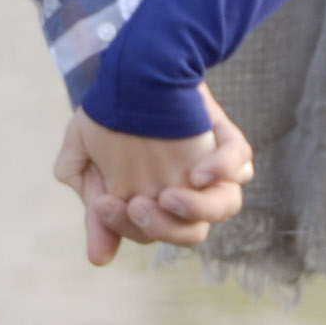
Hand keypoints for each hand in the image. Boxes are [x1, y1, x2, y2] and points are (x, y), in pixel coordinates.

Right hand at [54, 85, 253, 266]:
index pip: (149, 234)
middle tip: (135, 203)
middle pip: (191, 232)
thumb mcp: (85, 156)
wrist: (133, 65)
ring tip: (169, 196)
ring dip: (198, 209)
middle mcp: (190, 192)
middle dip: (161, 226)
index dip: (127, 226)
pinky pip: (240, 161)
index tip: (105, 202)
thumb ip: (94, 206)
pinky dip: (224, 169)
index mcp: (158, 204)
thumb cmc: (108, 115)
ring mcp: (212, 168)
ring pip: (225, 206)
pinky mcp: (226, 139)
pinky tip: (200, 171)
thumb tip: (99, 259)